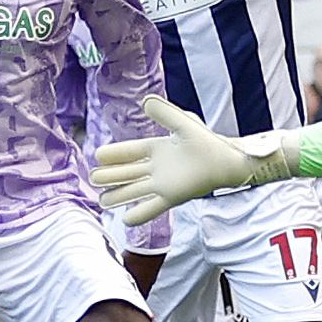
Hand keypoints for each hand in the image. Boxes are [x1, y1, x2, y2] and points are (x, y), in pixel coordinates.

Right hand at [89, 96, 298, 225]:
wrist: (228, 160)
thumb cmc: (208, 142)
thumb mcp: (183, 123)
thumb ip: (164, 112)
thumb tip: (144, 102)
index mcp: (157, 148)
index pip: (130, 152)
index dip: (114, 154)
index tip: (97, 155)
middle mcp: (157, 167)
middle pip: (128, 173)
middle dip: (110, 176)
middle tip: (93, 178)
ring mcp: (163, 183)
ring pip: (135, 191)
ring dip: (118, 196)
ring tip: (102, 201)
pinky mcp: (172, 196)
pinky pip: (152, 207)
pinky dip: (140, 214)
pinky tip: (126, 219)